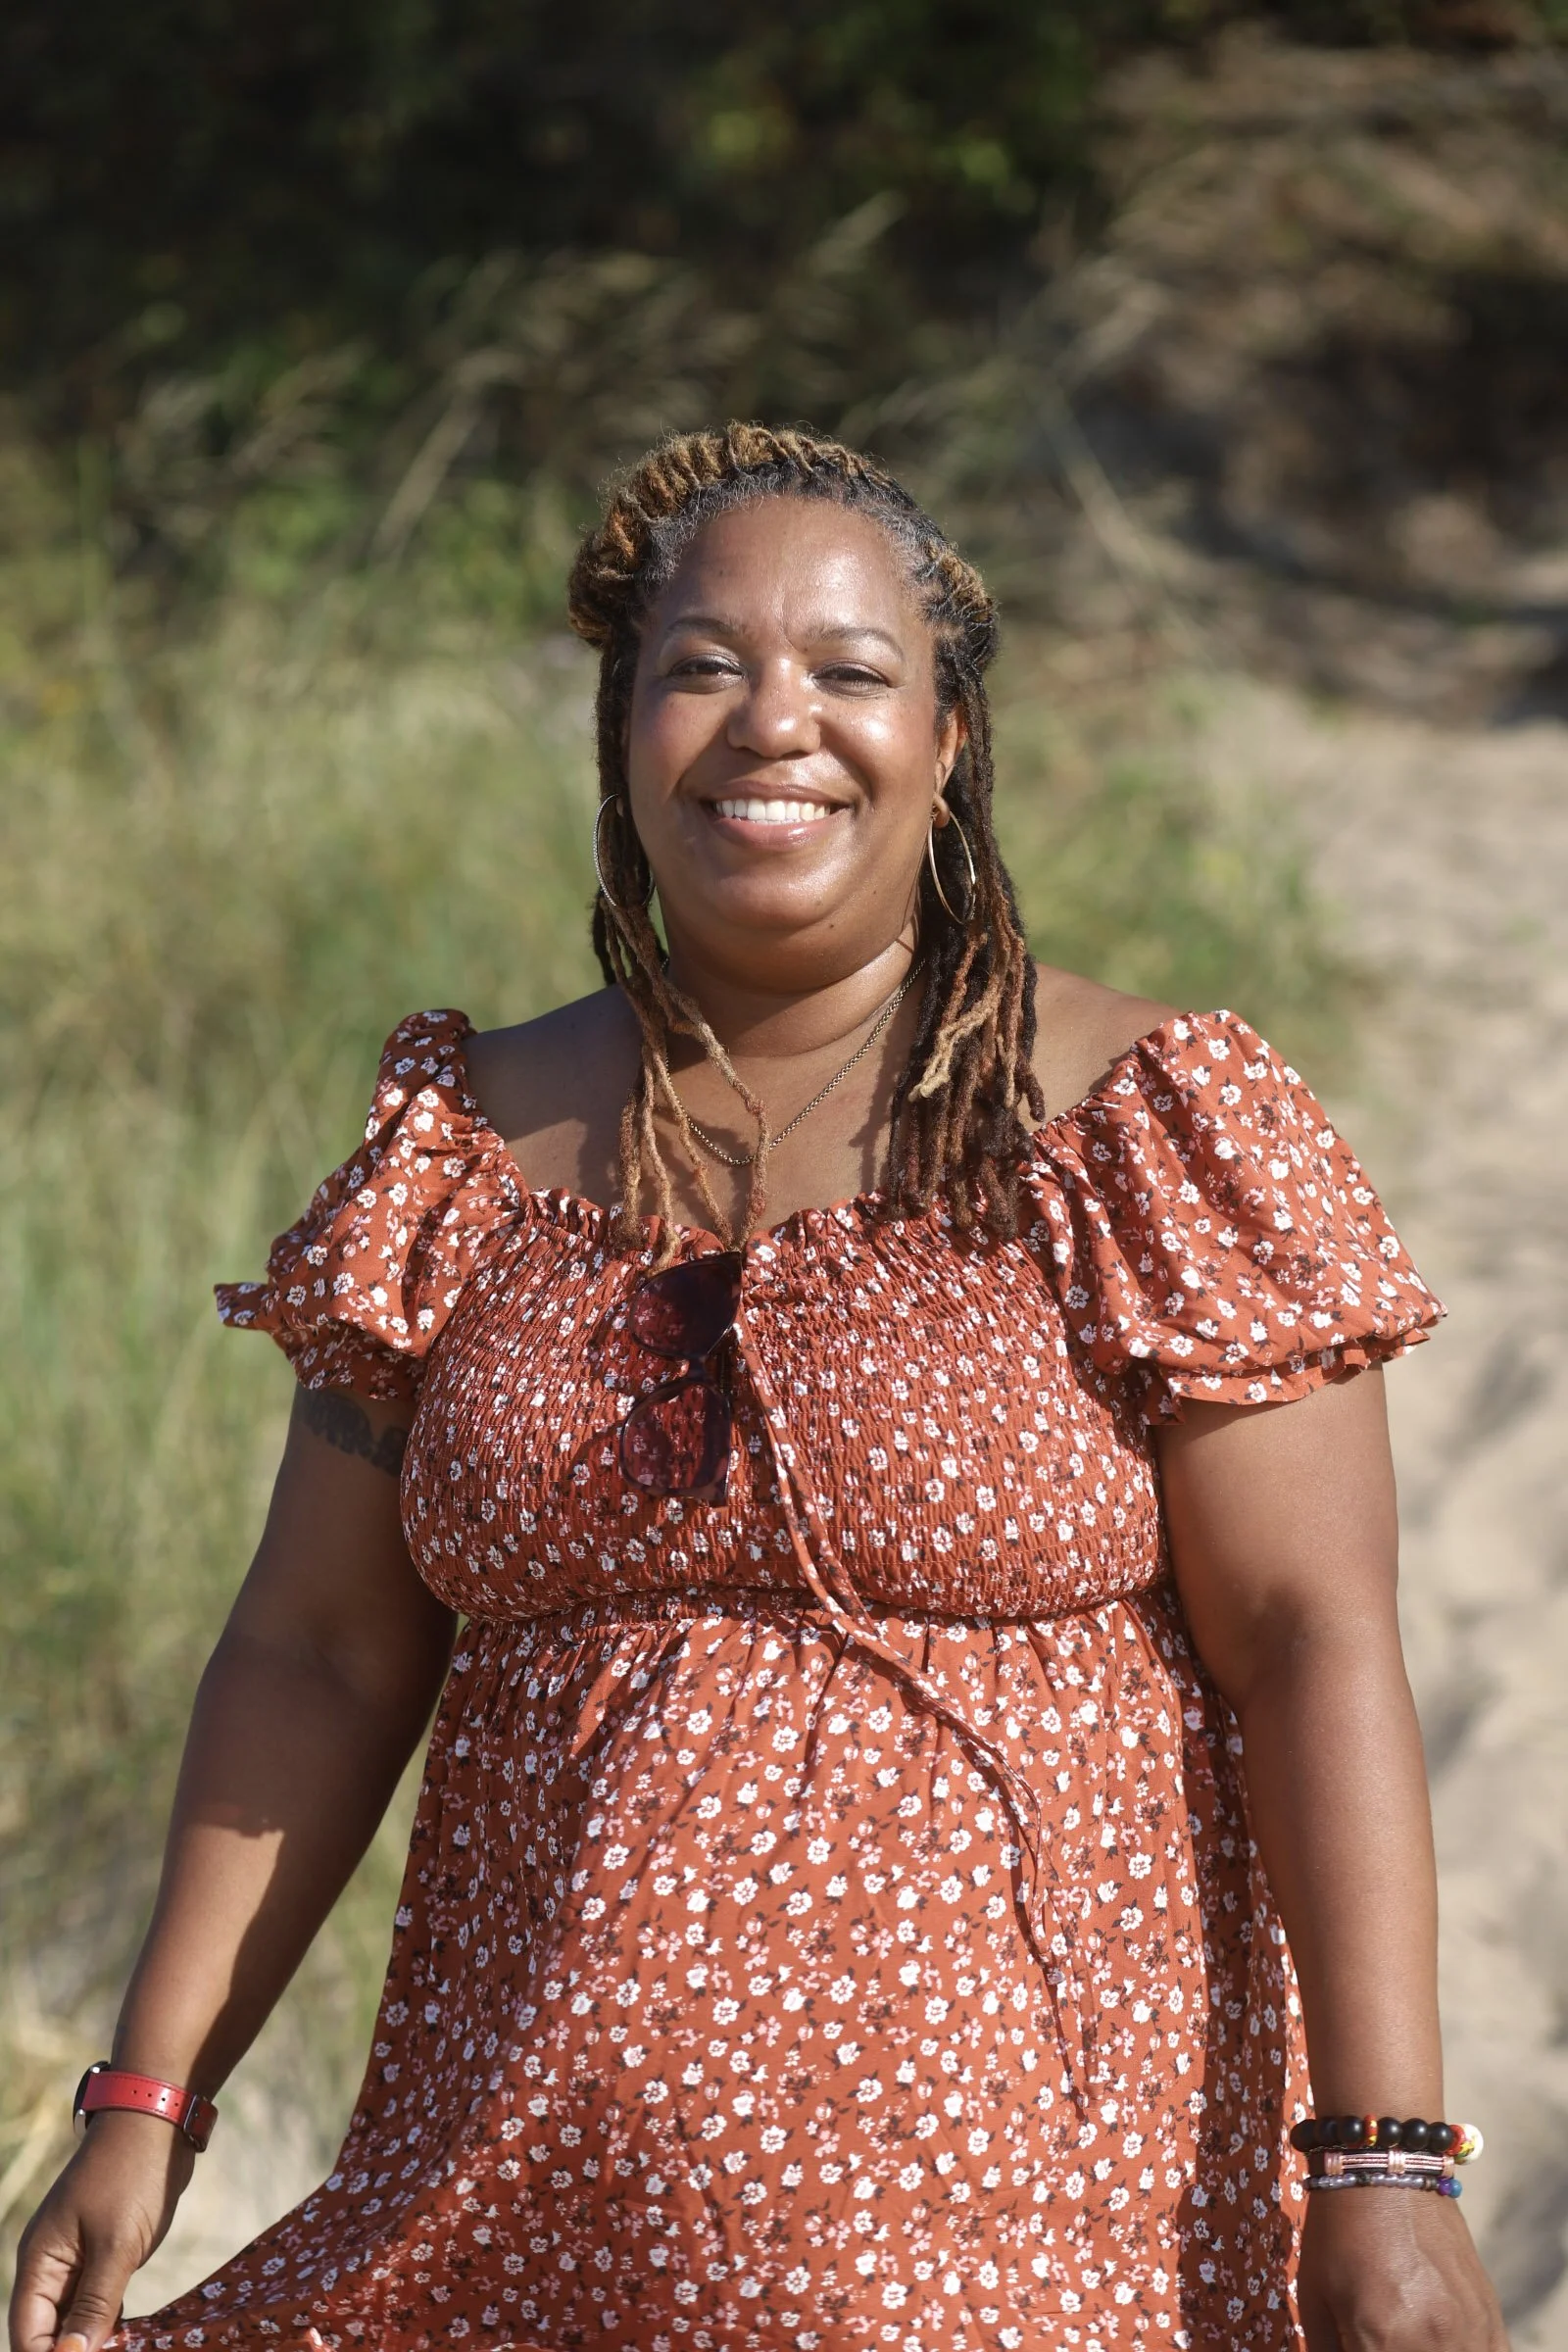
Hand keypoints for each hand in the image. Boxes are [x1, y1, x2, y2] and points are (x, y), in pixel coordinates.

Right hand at [7, 2112, 193, 2351]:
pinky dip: (107, 2320)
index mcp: (39, 2262)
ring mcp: (76, 2257)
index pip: (28, 2335)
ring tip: (124, 2349)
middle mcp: (49, 2264)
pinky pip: (96, 2299)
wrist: (157, 2119)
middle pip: (47, 2331)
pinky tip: (129, 2337)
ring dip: (91, 2340)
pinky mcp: (102, 2251)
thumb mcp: (116, 2245)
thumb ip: (94, 2305)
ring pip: (73, 2318)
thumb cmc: (132, 2175)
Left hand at [1297, 2183, 1508, 2349]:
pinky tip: (1436, 2342)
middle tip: (1375, 2336)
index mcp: (1381, 2340)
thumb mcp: (1314, 2299)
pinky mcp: (1490, 2321)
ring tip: (1400, 2334)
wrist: (1388, 2173)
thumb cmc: (1338, 2233)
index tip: (1356, 2344)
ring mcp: (1469, 2334)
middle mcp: (1432, 2344)